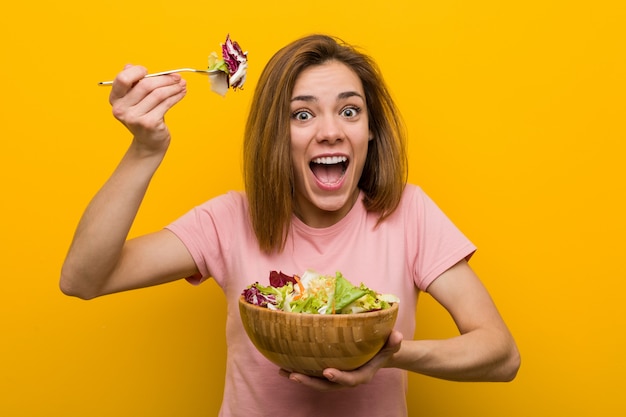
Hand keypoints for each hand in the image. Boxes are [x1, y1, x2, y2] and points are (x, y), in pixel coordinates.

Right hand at [109, 65, 186, 152]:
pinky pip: (166, 104)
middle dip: (164, 79)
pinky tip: (182, 92)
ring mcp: (134, 117)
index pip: (123, 79)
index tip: (149, 71)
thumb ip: (133, 83)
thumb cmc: (144, 116)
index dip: (137, 72)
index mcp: (115, 99)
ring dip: (173, 87)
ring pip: (158, 94)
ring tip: (182, 84)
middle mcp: (121, 109)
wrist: (149, 142)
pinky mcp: (149, 123)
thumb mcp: (134, 100)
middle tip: (177, 77)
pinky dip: (176, 96)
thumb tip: (130, 65)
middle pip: (145, 85)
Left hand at [280, 330, 402, 390]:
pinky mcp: (327, 369)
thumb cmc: (384, 346)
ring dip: (300, 377)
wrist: (379, 350)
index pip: (350, 380)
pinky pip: (313, 372)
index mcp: (362, 374)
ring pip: (316, 381)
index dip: (339, 377)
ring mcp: (336, 375)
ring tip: (283, 371)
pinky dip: (299, 369)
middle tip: (294, 375)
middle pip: (327, 384)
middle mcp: (346, 378)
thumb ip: (393, 342)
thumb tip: (396, 336)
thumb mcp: (391, 343)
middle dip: (310, 382)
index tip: (327, 372)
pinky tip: (284, 364)